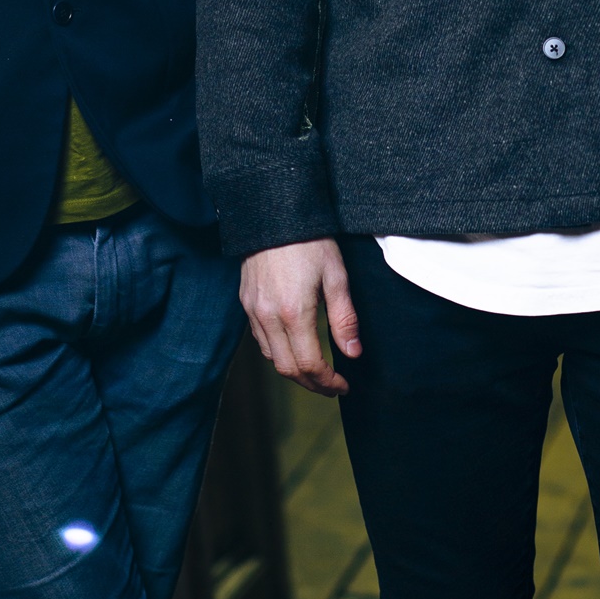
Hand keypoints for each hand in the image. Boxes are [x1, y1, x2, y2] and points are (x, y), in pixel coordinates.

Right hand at [240, 238, 361, 396]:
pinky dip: (278, 352)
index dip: (328, 382)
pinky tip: (293, 346)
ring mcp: (253, 310)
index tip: (344, 385)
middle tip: (332, 386)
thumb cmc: (309, 241)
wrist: (273, 212)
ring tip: (316, 370)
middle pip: (288, 369)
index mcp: (294, 312)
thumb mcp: (336, 275)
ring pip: (271, 358)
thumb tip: (353, 354)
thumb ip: (344, 319)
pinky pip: (260, 339)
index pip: (310, 364)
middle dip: (312, 384)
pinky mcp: (246, 302)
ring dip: (294, 371)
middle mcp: (269, 317)